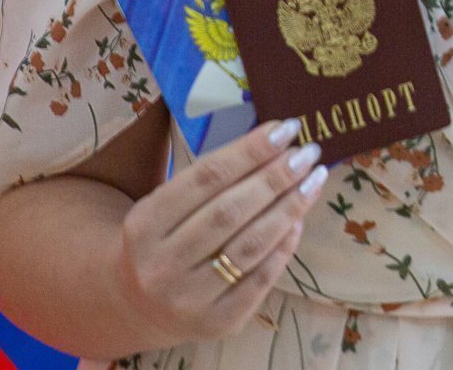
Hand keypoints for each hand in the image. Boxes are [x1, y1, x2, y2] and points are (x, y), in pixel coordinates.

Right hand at [110, 119, 328, 346]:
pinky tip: (299, 220)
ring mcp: (188, 299)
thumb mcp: (165, 205)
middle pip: (230, 211)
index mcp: (144, 224)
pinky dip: (284, 246)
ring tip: (314, 179)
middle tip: (309, 152)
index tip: (286, 128)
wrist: (137, 304)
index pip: (206, 177)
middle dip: (276, 177)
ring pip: (249, 246)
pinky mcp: (217, 323)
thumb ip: (210, 179)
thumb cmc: (163, 238)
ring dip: (289, 208)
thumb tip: (275, 144)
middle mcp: (161, 264)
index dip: (250, 150)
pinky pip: (260, 279)